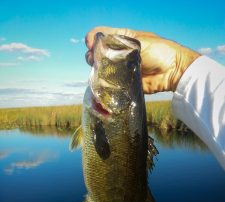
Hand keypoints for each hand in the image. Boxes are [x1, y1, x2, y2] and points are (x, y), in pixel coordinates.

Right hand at [85, 26, 199, 93]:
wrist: (172, 71)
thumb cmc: (158, 51)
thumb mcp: (137, 41)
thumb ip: (116, 41)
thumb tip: (95, 44)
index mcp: (121, 39)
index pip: (99, 36)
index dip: (92, 39)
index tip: (91, 44)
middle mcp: (117, 53)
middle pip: (96, 54)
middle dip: (92, 56)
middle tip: (97, 60)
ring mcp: (119, 69)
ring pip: (100, 69)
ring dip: (97, 70)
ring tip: (102, 72)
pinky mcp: (122, 83)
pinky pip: (108, 84)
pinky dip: (103, 84)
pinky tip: (103, 83)